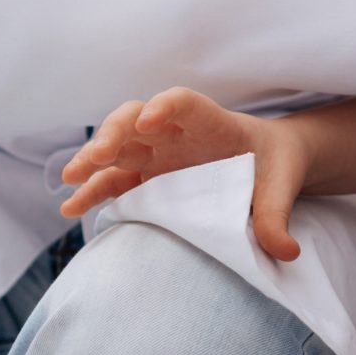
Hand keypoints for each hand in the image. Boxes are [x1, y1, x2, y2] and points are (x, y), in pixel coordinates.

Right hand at [57, 87, 310, 260]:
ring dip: (93, 157)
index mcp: (212, 124)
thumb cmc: (276, 166)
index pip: (184, 104)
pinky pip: (113, 179)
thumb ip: (276, 216)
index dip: (165, 107)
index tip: (150, 121)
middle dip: (114, 132)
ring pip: (116, 144)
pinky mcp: (147, 176)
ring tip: (71, 178)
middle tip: (98, 155)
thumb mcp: (282, 185)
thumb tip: (286, 251)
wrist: (270, 163)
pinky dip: (92, 190)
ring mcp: (157, 153)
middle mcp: (176, 133)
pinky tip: (69, 207)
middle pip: (135, 118)